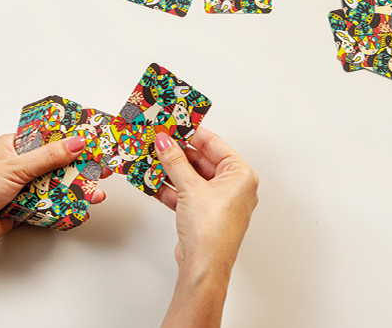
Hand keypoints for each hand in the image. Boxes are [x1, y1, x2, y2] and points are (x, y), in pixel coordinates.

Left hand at [0, 134, 107, 257]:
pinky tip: (79, 209)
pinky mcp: (22, 211)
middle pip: (57, 165)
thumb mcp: (14, 168)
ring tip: (96, 194)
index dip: (73, 138)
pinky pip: (49, 208)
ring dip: (76, 191)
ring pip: (56, 187)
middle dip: (81, 168)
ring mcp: (21, 189)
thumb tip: (76, 143)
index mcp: (14, 147)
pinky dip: (64, 209)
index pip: (50, 138)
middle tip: (104, 170)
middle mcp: (19, 167)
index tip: (96, 140)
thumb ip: (49, 157)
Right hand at [155, 127, 258, 273]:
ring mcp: (219, 202)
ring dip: (171, 170)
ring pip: (192, 178)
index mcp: (241, 175)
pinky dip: (171, 188)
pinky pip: (187, 194)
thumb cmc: (211, 232)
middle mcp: (233, 187)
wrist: (204, 268)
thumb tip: (165, 141)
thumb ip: (175, 161)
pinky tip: (153, 181)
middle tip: (158, 140)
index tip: (174, 124)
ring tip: (151, 157)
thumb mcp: (190, 187)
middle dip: (178, 153)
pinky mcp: (204, 215)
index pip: (215, 144)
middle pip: (202, 160)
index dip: (192, 133)